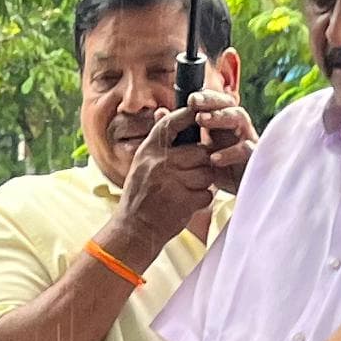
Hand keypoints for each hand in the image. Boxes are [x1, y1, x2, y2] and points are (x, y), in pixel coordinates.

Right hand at [111, 92, 252, 252]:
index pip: (171, 123)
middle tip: (192, 173)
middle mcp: (159, 163)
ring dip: (203, 182)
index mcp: (149, 150)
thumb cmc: (139, 195)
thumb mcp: (141, 162)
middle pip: (200, 151)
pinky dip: (202, 200)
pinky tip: (188, 203)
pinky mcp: (183, 202)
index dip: (188, 116)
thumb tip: (162, 110)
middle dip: (202, 163)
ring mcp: (172, 183)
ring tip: (188, 189)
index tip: (199, 114)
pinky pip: (207, 194)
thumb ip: (156, 139)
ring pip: (207, 173)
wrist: (133, 230)